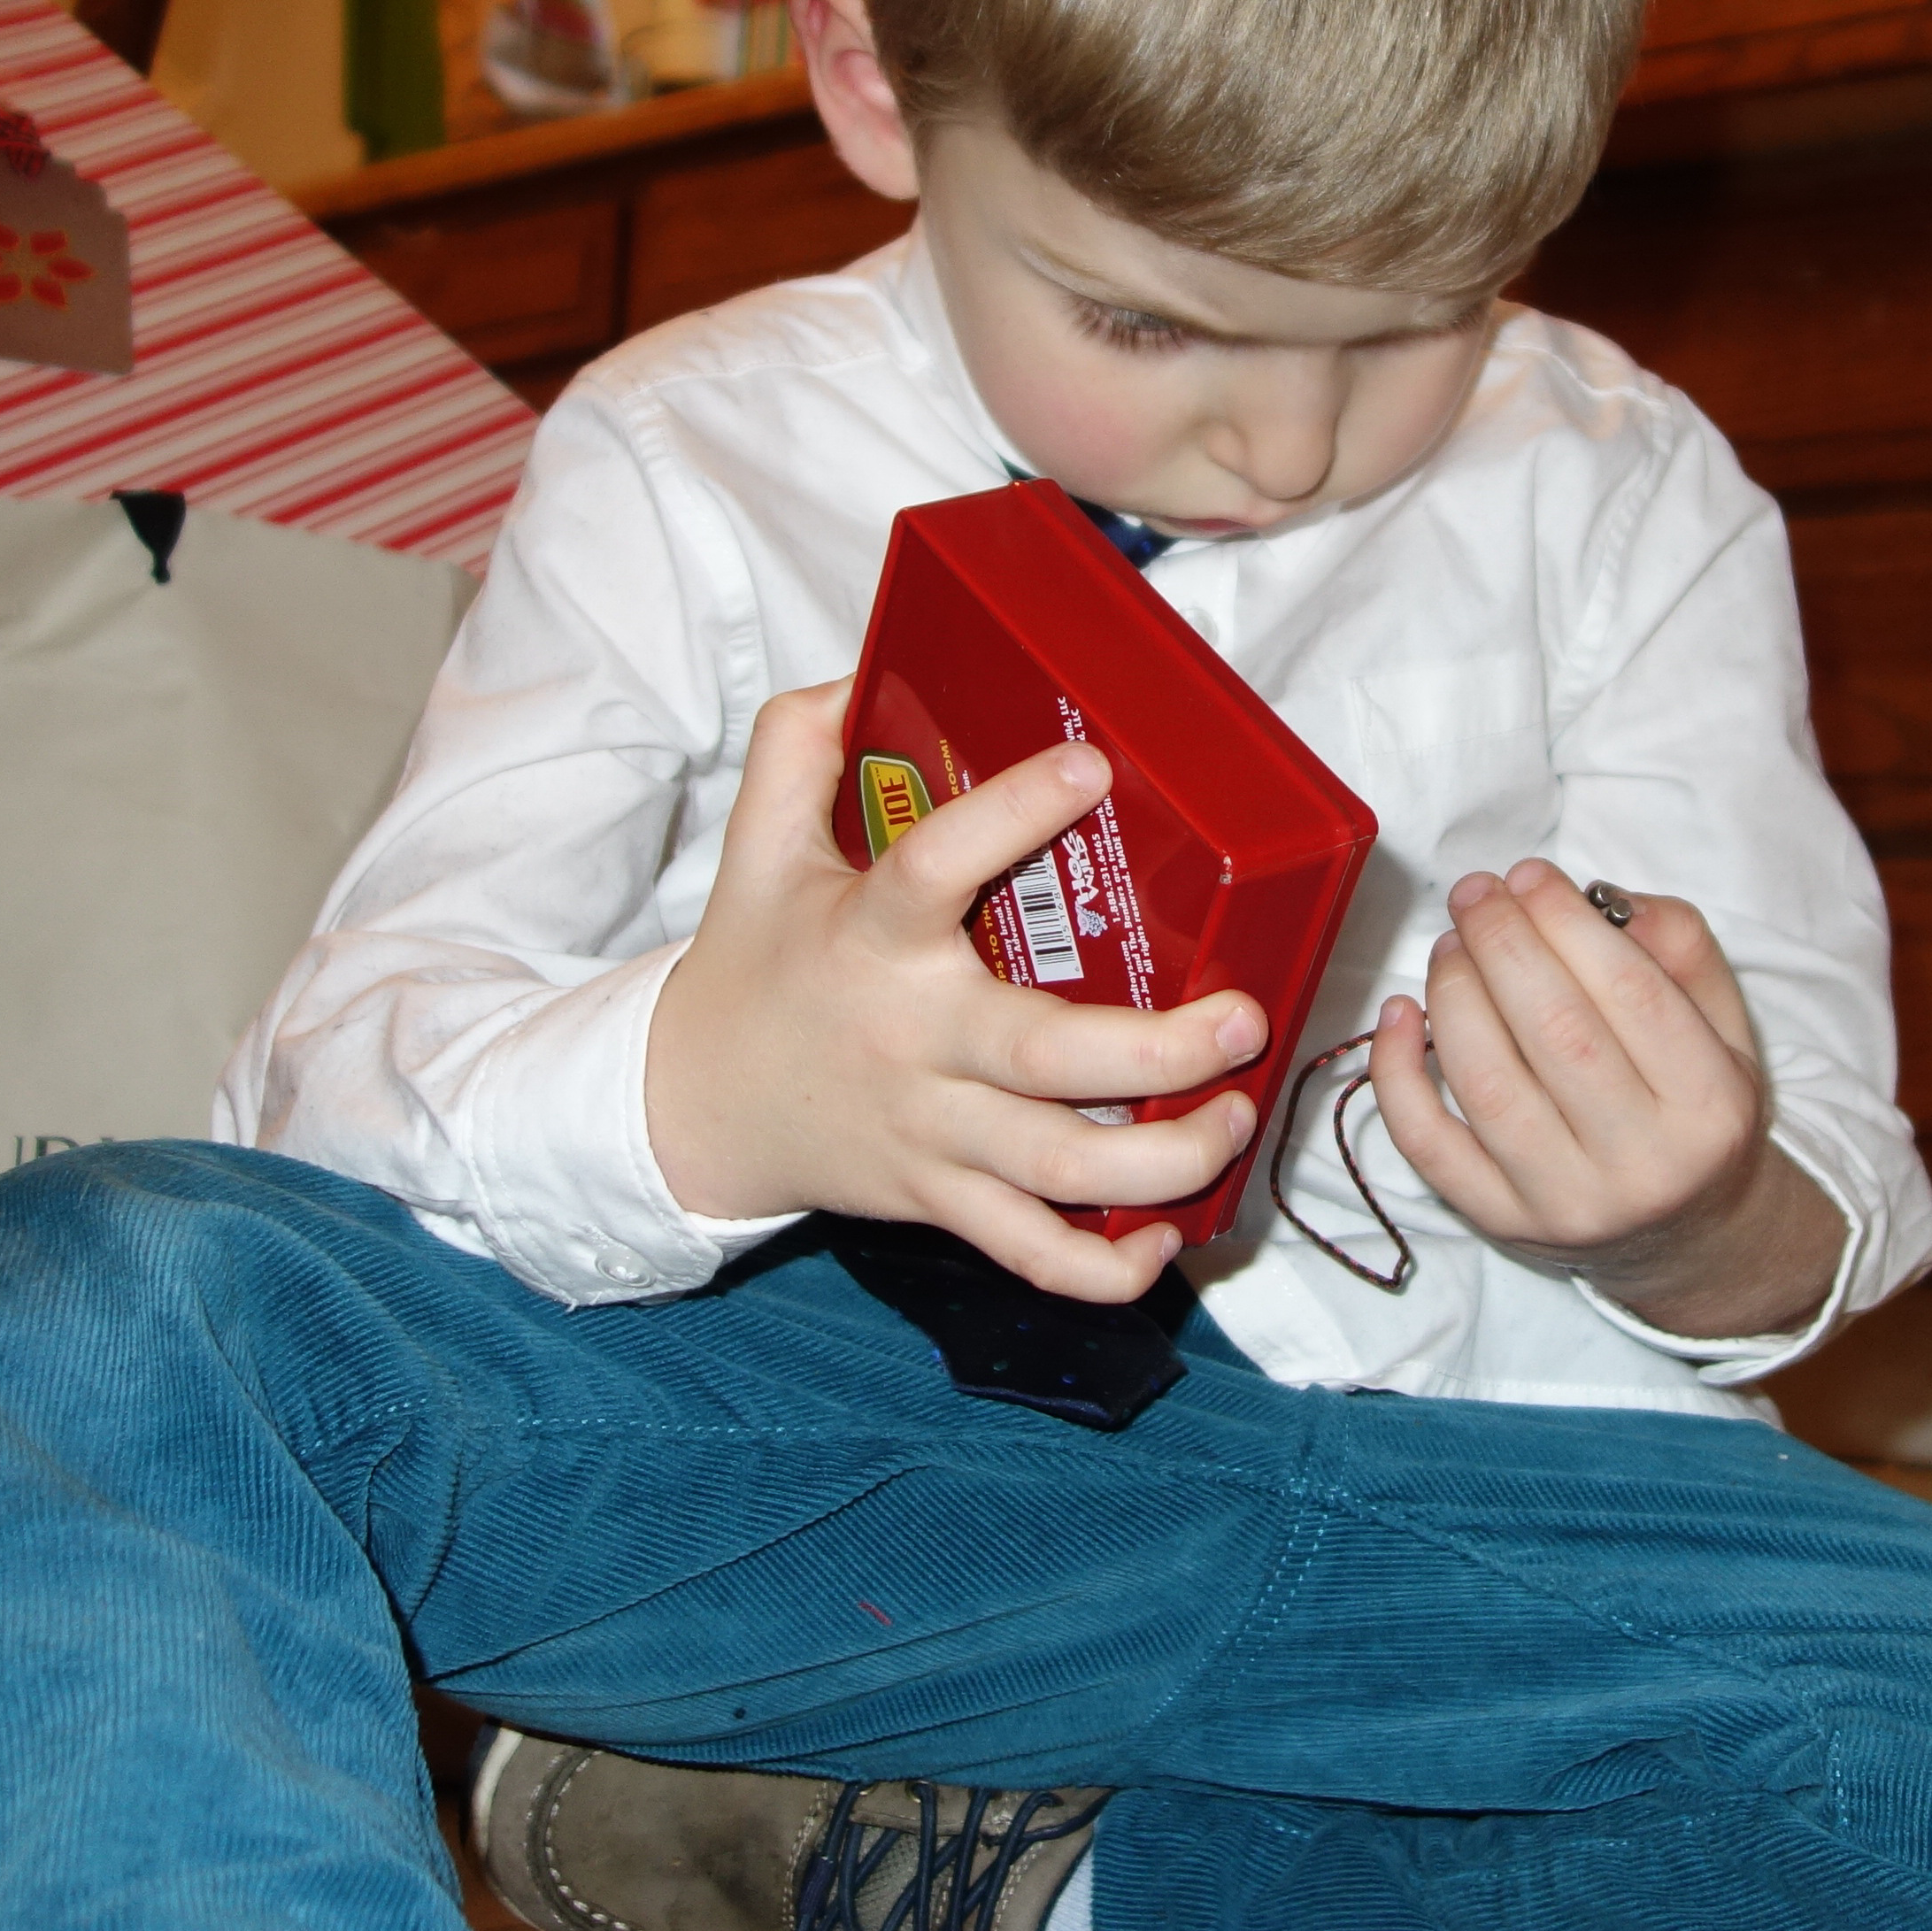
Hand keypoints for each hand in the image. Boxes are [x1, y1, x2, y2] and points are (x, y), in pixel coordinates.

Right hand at [644, 678, 1266, 1301]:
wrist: (689, 1110)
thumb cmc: (749, 961)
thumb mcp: (756, 844)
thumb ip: (799, 746)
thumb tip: (863, 663)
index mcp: (870, 939)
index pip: (935, 872)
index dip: (1011, 817)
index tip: (1091, 768)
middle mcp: (910, 1042)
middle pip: (1044, 1062)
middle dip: (1159, 1052)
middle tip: (1242, 1015)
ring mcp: (930, 1134)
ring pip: (1059, 1171)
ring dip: (1165, 1158)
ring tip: (1235, 1112)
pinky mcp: (940, 1200)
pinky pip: (1032, 1255)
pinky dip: (1105, 1267)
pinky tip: (1168, 1233)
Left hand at [1366, 860, 1845, 1338]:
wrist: (1687, 1238)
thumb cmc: (1695, 1112)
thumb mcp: (1726, 1028)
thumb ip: (1679, 948)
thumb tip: (1591, 897)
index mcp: (1709, 1107)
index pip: (1632, 994)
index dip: (1567, 922)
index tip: (1530, 875)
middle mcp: (1641, 1164)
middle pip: (1556, 1031)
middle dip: (1501, 942)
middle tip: (1476, 894)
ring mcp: (1564, 1202)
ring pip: (1488, 1084)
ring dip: (1454, 994)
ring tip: (1451, 946)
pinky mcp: (1499, 1222)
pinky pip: (1428, 1145)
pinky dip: (1397, 1073)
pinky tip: (1400, 1013)